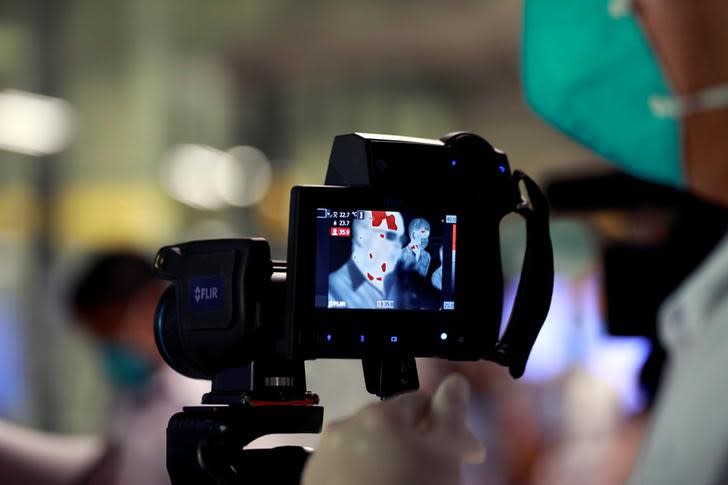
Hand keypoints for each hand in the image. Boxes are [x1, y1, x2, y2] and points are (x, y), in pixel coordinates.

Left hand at [302, 373, 485, 484]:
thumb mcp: (444, 456)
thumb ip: (451, 414)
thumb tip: (455, 381)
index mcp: (378, 414)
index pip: (423, 402)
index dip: (449, 427)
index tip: (466, 454)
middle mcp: (345, 426)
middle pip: (393, 425)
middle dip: (417, 444)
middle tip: (437, 474)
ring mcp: (324, 455)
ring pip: (367, 448)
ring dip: (389, 459)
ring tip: (406, 482)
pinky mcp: (312, 481)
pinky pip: (346, 469)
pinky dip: (363, 476)